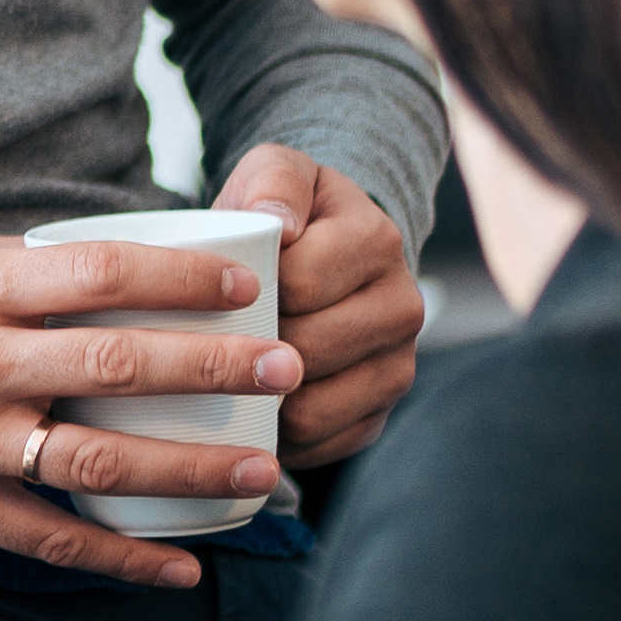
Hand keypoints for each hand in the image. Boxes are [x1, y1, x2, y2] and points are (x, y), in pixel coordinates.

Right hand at [0, 231, 304, 583]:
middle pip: (113, 367)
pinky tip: (183, 568)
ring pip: (94, 462)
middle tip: (288, 370)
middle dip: (212, 370)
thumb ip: (33, 271)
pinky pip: (49, 539)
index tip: (248, 289)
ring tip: (262, 471)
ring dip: (187, 469)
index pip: (99, 275)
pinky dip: (121, 558)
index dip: (180, 281)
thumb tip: (137, 272)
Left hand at [215, 146, 428, 468]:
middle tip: (217, 336)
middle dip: (251, 348)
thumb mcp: (273, 175)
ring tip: (229, 374)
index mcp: (377, 242)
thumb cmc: (283, 219)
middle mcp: (402, 307)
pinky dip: (278, 437)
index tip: (224, 285)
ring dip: (260, 401)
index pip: (299, 284)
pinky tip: (253, 409)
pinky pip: (320, 446)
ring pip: (312, 409)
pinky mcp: (378, 416)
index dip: (247, 292)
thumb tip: (280, 224)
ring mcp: (397, 367)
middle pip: (307, 350)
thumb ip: (274, 181)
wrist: (317, 259)